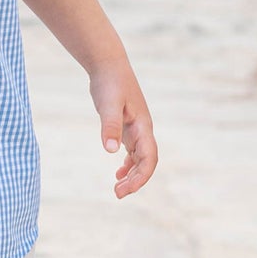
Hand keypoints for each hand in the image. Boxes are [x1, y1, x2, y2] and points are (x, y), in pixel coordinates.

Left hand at [89, 55, 156, 197]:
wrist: (107, 64)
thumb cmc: (109, 83)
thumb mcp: (108, 104)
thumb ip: (110, 126)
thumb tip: (110, 151)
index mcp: (143, 127)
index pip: (149, 159)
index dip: (141, 177)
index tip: (125, 189)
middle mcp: (143, 130)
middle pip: (145, 162)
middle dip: (135, 180)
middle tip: (117, 193)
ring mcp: (136, 128)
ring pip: (139, 158)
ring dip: (132, 174)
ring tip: (118, 188)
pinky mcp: (126, 125)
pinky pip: (132, 150)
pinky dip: (128, 163)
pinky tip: (118, 172)